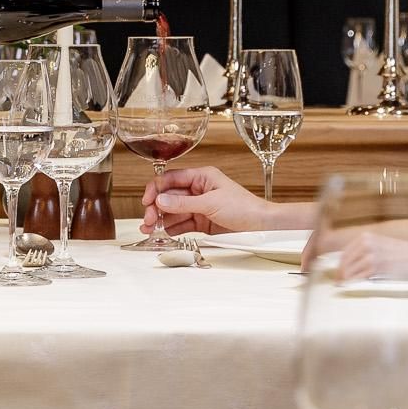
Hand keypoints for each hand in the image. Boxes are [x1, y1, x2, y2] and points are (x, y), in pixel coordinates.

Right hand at [140, 164, 280, 235]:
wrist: (260, 226)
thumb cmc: (244, 207)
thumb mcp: (210, 203)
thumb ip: (183, 203)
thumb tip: (161, 200)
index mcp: (201, 176)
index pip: (171, 179)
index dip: (156, 189)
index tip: (147, 201)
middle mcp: (198, 189)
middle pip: (169, 196)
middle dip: (156, 208)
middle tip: (148, 220)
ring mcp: (199, 206)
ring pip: (173, 211)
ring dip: (161, 220)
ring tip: (151, 229)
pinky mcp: (201, 221)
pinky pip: (181, 223)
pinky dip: (171, 228)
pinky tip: (163, 232)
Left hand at [316, 227, 407, 286]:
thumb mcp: (385, 249)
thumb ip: (367, 255)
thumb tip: (347, 269)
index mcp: (366, 237)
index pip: (343, 253)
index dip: (334, 265)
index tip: (327, 274)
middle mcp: (367, 242)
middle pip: (342, 262)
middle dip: (337, 275)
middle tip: (335, 286)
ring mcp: (372, 253)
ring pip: (348, 271)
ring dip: (344, 282)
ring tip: (342, 290)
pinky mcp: (378, 266)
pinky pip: (358, 277)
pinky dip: (352, 284)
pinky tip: (350, 289)